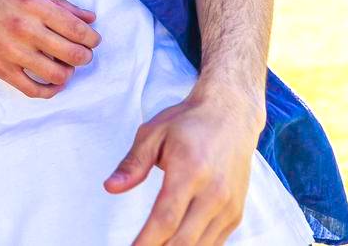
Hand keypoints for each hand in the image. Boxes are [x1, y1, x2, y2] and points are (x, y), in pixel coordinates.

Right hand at [0, 0, 98, 97]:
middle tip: (82, 54)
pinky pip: (33, 89)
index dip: (92, 39)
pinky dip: (49, 91)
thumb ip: (60, 4)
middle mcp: (25, 28)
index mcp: (34, 5)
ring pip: (57, 74)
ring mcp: (12, 51)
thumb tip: (90, 18)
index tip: (93, 40)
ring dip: (69, 73)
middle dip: (85, 56)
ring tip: (65, 66)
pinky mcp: (0, 68)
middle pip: (72, 54)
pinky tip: (53, 83)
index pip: (77, 29)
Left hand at [105, 89, 264, 245]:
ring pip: (201, 245)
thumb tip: (111, 187)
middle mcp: (213, 192)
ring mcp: (228, 205)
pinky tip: (175, 244)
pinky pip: (215, 242)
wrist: (231, 115)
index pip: (165, 218)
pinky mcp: (236, 212)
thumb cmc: (188, 122)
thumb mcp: (153, 133)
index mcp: (190, 171)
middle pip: (183, 239)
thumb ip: (133, 164)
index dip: (147, 240)